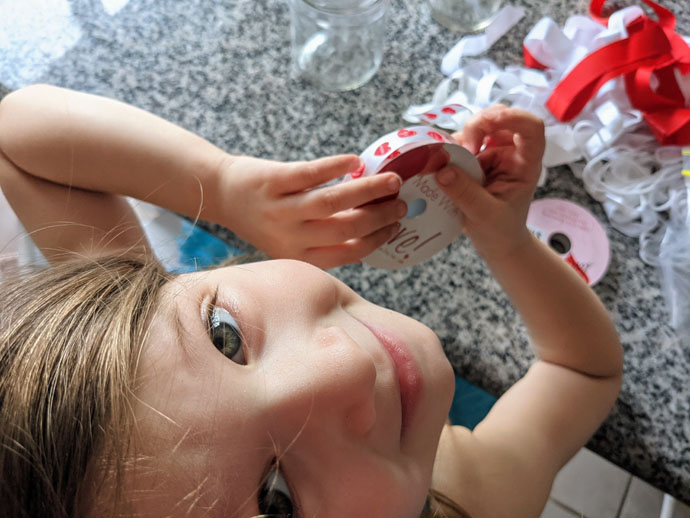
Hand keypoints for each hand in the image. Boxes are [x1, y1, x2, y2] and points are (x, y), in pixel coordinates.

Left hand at [215, 154, 405, 268]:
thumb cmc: (263, 218)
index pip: (348, 252)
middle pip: (344, 229)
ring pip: (331, 203)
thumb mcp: (290, 242)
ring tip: (391, 180)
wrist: (222, 193)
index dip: (378, 239)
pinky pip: (308, 175)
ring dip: (366, 191)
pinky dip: (334, 167)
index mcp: (299, 255)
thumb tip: (369, 238)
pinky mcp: (272, 181)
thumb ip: (323, 244)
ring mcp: (279, 209)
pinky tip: (355, 161)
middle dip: (379, 216)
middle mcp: (289, 236)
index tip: (397, 224)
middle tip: (402, 202)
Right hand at [434, 105, 545, 260]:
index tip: (489, 125)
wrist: (496, 243)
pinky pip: (461, 142)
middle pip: (500, 118)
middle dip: (478, 125)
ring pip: (478, 127)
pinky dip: (449, 148)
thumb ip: (466, 194)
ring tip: (449, 160)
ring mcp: (493, 154)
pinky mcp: (475, 159)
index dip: (514, 117)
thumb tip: (443, 170)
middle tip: (464, 147)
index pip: (531, 129)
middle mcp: (511, 153)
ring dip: (461, 137)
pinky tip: (443, 164)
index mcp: (525, 164)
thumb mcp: (484, 216)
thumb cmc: (500, 231)